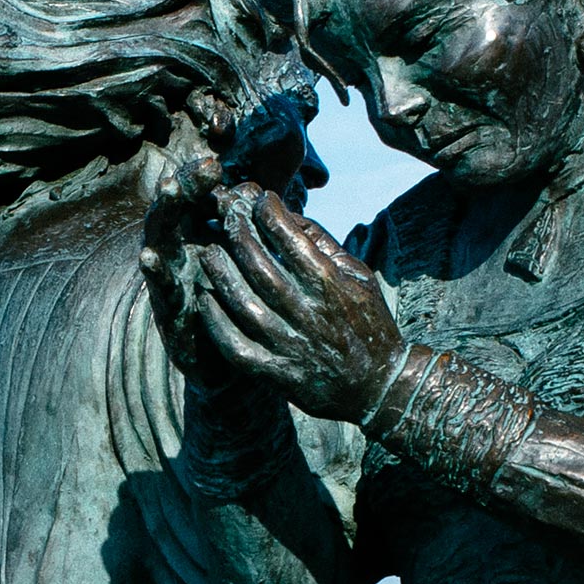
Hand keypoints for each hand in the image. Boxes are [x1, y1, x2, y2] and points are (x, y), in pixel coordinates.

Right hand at [139, 151, 239, 387]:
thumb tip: (259, 191)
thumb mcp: (248, 263)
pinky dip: (154, 273)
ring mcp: (171, 284)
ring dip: (163, 219)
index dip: (197, 180)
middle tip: (181, 174)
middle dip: (176, 192)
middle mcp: (180, 256)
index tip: (212, 162)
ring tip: (167, 197)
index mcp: (199, 239)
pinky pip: (161, 290)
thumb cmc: (242, 306)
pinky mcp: (169, 314)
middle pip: (173, 214)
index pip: (194, 200)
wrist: (234, 366)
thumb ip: (250, 231)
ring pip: (160, 244)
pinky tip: (149, 257)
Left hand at [192, 187, 404, 421]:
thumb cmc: (368, 321)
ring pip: (244, 304)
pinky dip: (216, 321)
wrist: (378, 386)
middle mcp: (310, 315)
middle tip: (224, 215)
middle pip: (261, 267)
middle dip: (239, 234)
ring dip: (221, 273)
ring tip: (208, 251)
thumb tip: (285, 212)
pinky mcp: (276, 373)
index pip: (292, 240)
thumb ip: (323, 244)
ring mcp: (290, 346)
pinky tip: (205, 298)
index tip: (256, 197)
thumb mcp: (359, 276)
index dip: (268, 213)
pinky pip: (236, 346)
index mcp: (332, 287)